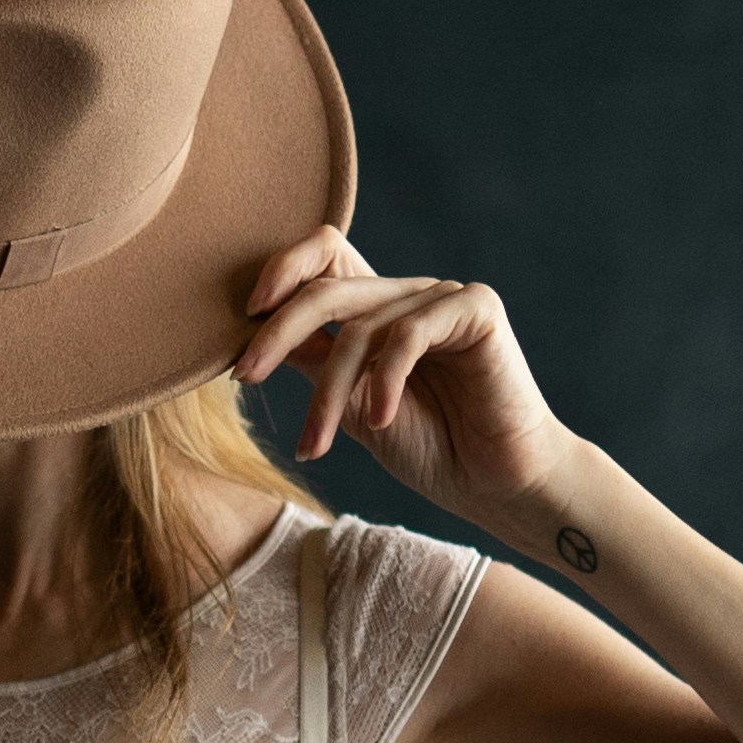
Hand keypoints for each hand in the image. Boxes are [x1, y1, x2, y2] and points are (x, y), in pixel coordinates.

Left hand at [234, 228, 585, 546]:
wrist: (498, 485)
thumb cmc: (433, 449)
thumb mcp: (351, 407)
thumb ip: (314, 364)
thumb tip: (254, 334)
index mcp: (379, 309)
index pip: (323, 257)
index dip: (280, 270)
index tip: (245, 317)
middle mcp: (409, 294)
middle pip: (327, 287)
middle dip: (277, 332)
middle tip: (246, 376)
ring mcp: (445, 297)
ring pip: (360, 327)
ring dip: (328, 393)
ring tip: (315, 445)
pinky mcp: (477, 310)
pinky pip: (409, 334)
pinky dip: (383, 381)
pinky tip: (378, 422)